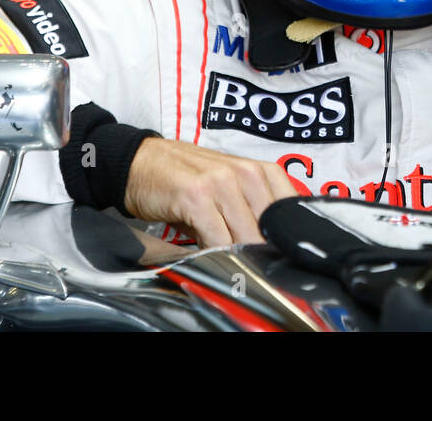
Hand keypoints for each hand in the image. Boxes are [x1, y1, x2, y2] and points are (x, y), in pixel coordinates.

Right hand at [123, 138, 298, 246]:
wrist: (141, 162)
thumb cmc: (186, 178)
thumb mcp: (227, 189)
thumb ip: (250, 212)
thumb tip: (270, 250)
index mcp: (259, 170)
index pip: (290, 211)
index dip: (284, 240)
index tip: (276, 256)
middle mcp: (245, 172)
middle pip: (268, 229)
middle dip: (261, 254)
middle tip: (252, 268)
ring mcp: (221, 182)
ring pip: (245, 236)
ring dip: (238, 256)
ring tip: (230, 263)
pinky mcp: (196, 196)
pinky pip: (217, 237)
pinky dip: (216, 253)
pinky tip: (209, 254)